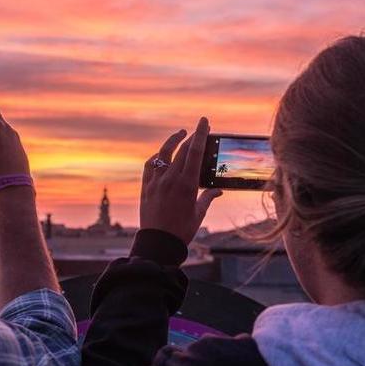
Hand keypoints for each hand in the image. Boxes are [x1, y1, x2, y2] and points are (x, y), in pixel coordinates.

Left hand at [140, 117, 222, 244]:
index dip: (201, 134)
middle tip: (199, 127)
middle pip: (182, 150)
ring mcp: (156, 182)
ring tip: (180, 134)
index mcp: (187, 185)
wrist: (158, 243)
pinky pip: (150, 166)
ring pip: (164, 154)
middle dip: (192, 136)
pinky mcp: (146, 187)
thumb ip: (208, 197)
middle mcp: (170, 179)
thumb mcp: (198, 214)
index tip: (204, 122)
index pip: (195, 152)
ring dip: (173, 141)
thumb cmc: (182, 231)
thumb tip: (218, 190)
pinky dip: (157, 158)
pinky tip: (162, 155)